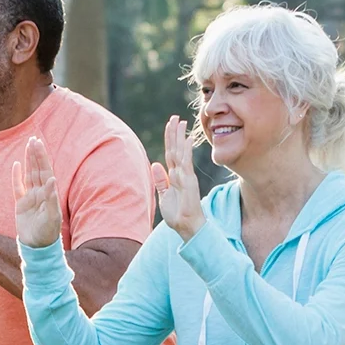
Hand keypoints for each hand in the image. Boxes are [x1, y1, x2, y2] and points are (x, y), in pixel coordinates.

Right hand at [13, 136, 61, 248]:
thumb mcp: (52, 216)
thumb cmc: (47, 233)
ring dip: (29, 161)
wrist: (37, 247)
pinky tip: (17, 165)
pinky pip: (18, 187)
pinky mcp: (21, 205)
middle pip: (37, 170)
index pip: (45, 171)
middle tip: (33, 139)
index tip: (38, 143)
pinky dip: (17, 176)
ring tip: (28, 146)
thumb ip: (51, 198)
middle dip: (36, 155)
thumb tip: (52, 179)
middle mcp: (41, 193)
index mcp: (49, 194)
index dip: (42, 157)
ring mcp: (31, 198)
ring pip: (29, 175)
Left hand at [151, 116, 203, 238]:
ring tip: (180, 122)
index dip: (169, 140)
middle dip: (174, 133)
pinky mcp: (189, 181)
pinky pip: (186, 163)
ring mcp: (186, 176)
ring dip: (180, 137)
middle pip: (176, 149)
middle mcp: (181, 173)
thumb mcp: (164, 196)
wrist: (187, 227)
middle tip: (175, 117)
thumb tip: (155, 164)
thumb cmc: (178, 215)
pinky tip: (187, 139)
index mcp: (175, 176)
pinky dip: (186, 151)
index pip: (171, 154)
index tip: (169, 126)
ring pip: (181, 152)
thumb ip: (160, 181)